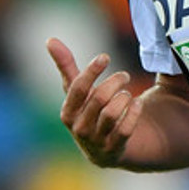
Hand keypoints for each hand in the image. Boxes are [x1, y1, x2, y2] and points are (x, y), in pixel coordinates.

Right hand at [46, 37, 142, 167]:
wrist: (107, 147)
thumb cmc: (91, 111)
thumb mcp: (78, 91)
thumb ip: (66, 66)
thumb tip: (50, 39)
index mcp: (68, 112)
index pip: (78, 88)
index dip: (91, 71)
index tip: (105, 57)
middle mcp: (79, 129)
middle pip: (99, 98)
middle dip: (116, 82)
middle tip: (124, 75)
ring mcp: (96, 141)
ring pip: (112, 113)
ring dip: (125, 97)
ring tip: (127, 94)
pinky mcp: (114, 149)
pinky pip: (126, 129)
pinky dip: (134, 112)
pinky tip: (137, 104)